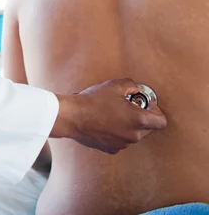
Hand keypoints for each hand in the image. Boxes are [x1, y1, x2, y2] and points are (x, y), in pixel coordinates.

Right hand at [52, 78, 166, 153]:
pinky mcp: (111, 149)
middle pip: (148, 128)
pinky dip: (118, 132)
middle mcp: (133, 136)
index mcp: (138, 121)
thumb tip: (136, 90)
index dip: (156, 111)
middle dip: (142, 117)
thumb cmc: (94, 101)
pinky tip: (106, 121)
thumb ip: (132, 86)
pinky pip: (121, 140)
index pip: (161, 122)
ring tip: (115, 112)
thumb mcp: (115, 85)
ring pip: (134, 134)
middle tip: (129, 105)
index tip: (147, 105)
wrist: (74, 117)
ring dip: (129, 125)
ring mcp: (122, 145)